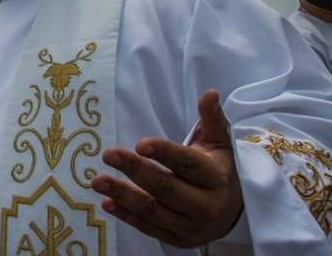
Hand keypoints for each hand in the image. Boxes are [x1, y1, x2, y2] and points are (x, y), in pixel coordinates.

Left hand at [92, 89, 241, 248]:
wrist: (234, 214)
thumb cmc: (219, 171)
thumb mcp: (219, 145)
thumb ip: (212, 119)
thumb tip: (210, 92)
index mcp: (216, 177)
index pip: (188, 164)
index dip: (165, 153)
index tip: (140, 143)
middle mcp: (205, 204)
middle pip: (166, 187)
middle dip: (135, 170)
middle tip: (107, 154)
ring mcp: (191, 225)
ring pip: (153, 210)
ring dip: (123, 195)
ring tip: (97, 181)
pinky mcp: (177, 239)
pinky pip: (148, 228)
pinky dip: (126, 216)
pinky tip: (106, 202)